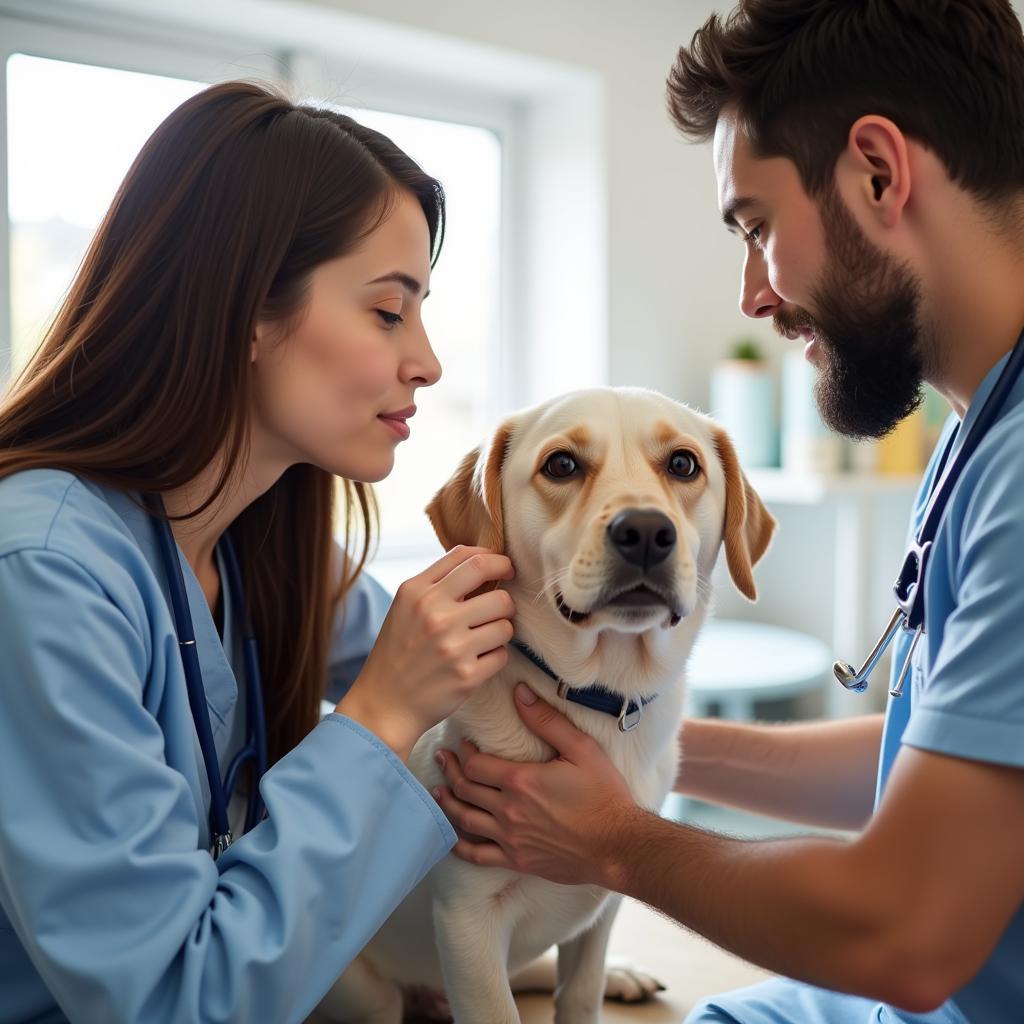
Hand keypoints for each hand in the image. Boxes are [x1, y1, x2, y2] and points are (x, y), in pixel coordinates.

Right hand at [336, 546, 514, 759]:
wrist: (383, 705)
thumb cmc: (399, 651)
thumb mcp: (406, 606)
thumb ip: (439, 581)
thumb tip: (484, 561)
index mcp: (418, 592)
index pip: (472, 559)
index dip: (497, 560)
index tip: (505, 568)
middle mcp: (435, 615)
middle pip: (499, 594)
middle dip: (505, 602)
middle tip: (497, 611)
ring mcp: (452, 646)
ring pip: (506, 625)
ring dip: (500, 631)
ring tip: (482, 639)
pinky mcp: (467, 676)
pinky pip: (502, 655)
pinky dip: (494, 657)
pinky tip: (475, 661)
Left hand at [432, 683, 637, 886]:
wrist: (619, 845)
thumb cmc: (604, 795)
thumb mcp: (580, 749)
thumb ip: (546, 720)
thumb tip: (519, 693)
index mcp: (520, 781)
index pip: (475, 764)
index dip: (464, 752)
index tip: (463, 744)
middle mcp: (508, 810)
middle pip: (465, 789)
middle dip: (450, 771)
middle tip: (442, 759)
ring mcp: (511, 838)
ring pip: (465, 820)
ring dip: (448, 803)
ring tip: (437, 791)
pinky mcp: (518, 860)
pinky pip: (478, 855)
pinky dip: (459, 846)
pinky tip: (451, 838)